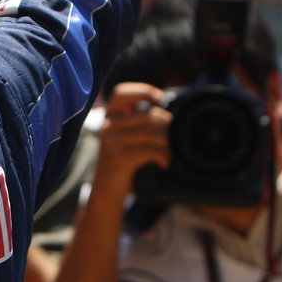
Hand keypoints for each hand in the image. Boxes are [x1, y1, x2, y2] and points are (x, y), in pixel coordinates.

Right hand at [93, 83, 171, 206]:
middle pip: (145, 115)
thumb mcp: (125, 137)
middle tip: (174, 137)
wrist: (107, 190)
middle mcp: (107, 125)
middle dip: (166, 124)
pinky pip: (149, 150)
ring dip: (167, 143)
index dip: (142, 91)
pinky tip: (164, 163)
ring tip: (171, 152)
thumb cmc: (123, 161)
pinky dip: (163, 156)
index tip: (160, 97)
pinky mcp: (118, 158)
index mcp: (109, 116)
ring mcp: (111, 141)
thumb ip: (138, 122)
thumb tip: (168, 115)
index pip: (121, 93)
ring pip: (150, 133)